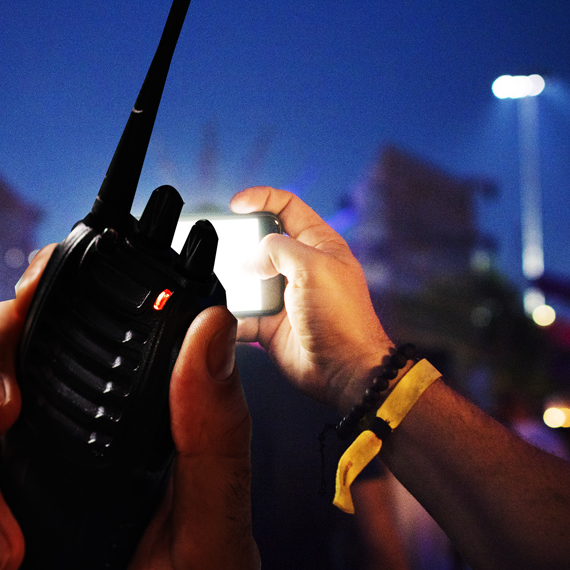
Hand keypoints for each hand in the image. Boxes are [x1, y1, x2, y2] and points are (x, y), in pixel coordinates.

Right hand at [0, 247, 262, 569]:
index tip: (31, 292)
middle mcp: (81, 452)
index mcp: (143, 433)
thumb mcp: (218, 541)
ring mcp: (27, 498)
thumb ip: (213, 436)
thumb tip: (212, 325)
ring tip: (16, 562)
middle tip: (0, 419)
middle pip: (0, 367)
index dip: (48, 299)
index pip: (86, 333)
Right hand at [230, 187, 393, 409]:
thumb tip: (248, 261)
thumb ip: (276, 249)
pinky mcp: (270, 325)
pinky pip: (241, 316)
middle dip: (240, 244)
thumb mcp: (312, 266)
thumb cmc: (342, 318)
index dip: (261, 198)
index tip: (235, 203)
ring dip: (233, 284)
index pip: (287, 206)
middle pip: (260, 242)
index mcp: (319, 244)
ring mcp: (285, 297)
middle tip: (225, 249)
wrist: (344, 371)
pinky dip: (231, 317)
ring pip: (246, 280)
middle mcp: (301, 267)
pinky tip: (227, 317)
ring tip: (227, 287)